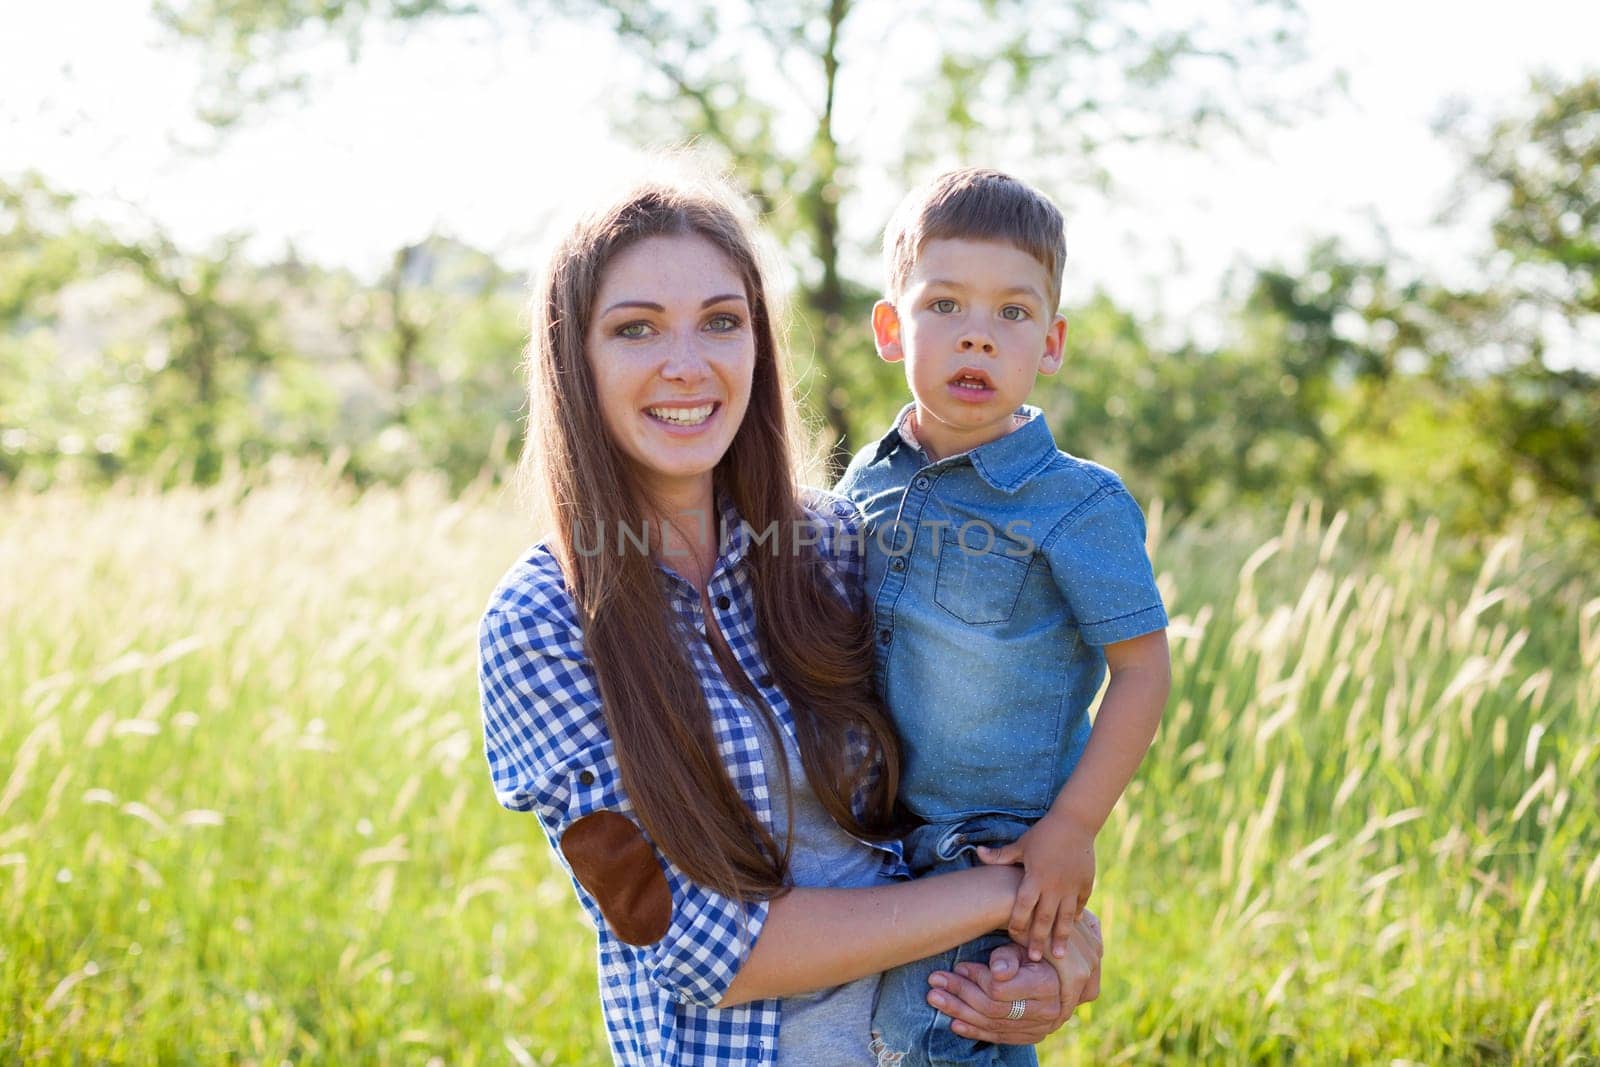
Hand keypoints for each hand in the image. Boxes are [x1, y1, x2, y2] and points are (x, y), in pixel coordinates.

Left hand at [925, 947, 1063, 1043]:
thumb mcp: (1024, 947)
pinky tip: (953, 1023)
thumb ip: (1007, 957)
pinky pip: (998, 1037)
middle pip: (992, 1008)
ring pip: (991, 1024)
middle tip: (934, 981)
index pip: (1000, 988)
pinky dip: (973, 1031)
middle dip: (960, 994)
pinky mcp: (1029, 1037)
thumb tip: (996, 971)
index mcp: (1046, 984)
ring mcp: (1038, 1028)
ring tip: (935, 998)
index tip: (958, 966)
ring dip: (958, 1012)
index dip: (976, 977)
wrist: (1061, 979)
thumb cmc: (1035, 955)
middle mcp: (1044, 1011)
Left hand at [977, 811, 1095, 961]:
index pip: (1024, 905)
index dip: (1017, 921)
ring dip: (1061, 937)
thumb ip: (1001, 856)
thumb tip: (977, 852)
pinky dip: (1075, 917)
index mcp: (1035, 876)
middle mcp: (1054, 885)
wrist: (1075, 822)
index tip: (1012, 935)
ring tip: (1060, 955)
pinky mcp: (1085, 884)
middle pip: (1044, 918)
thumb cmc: (1044, 834)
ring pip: (1065, 917)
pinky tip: (1073, 931)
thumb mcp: (1021, 844)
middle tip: (1034, 958)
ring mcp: (1071, 886)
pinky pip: (1079, 905)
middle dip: (1039, 939)